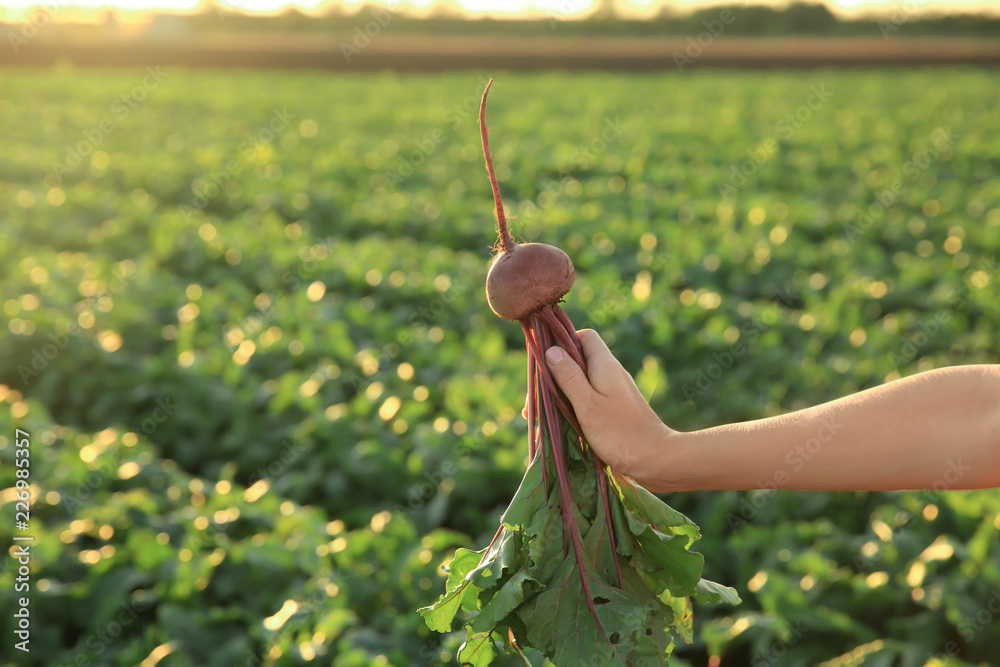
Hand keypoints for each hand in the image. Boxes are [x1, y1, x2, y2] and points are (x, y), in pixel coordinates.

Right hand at [525, 329, 674, 487]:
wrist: (655, 459)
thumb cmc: (619, 432)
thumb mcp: (587, 404)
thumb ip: (569, 376)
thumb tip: (551, 350)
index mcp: (604, 365)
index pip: (583, 336)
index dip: (562, 343)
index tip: (545, 363)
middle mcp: (611, 372)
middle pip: (579, 360)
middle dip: (556, 374)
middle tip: (536, 400)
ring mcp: (615, 390)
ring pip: (582, 381)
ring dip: (562, 394)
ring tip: (543, 418)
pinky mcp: (616, 408)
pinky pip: (590, 398)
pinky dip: (574, 407)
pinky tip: (562, 425)